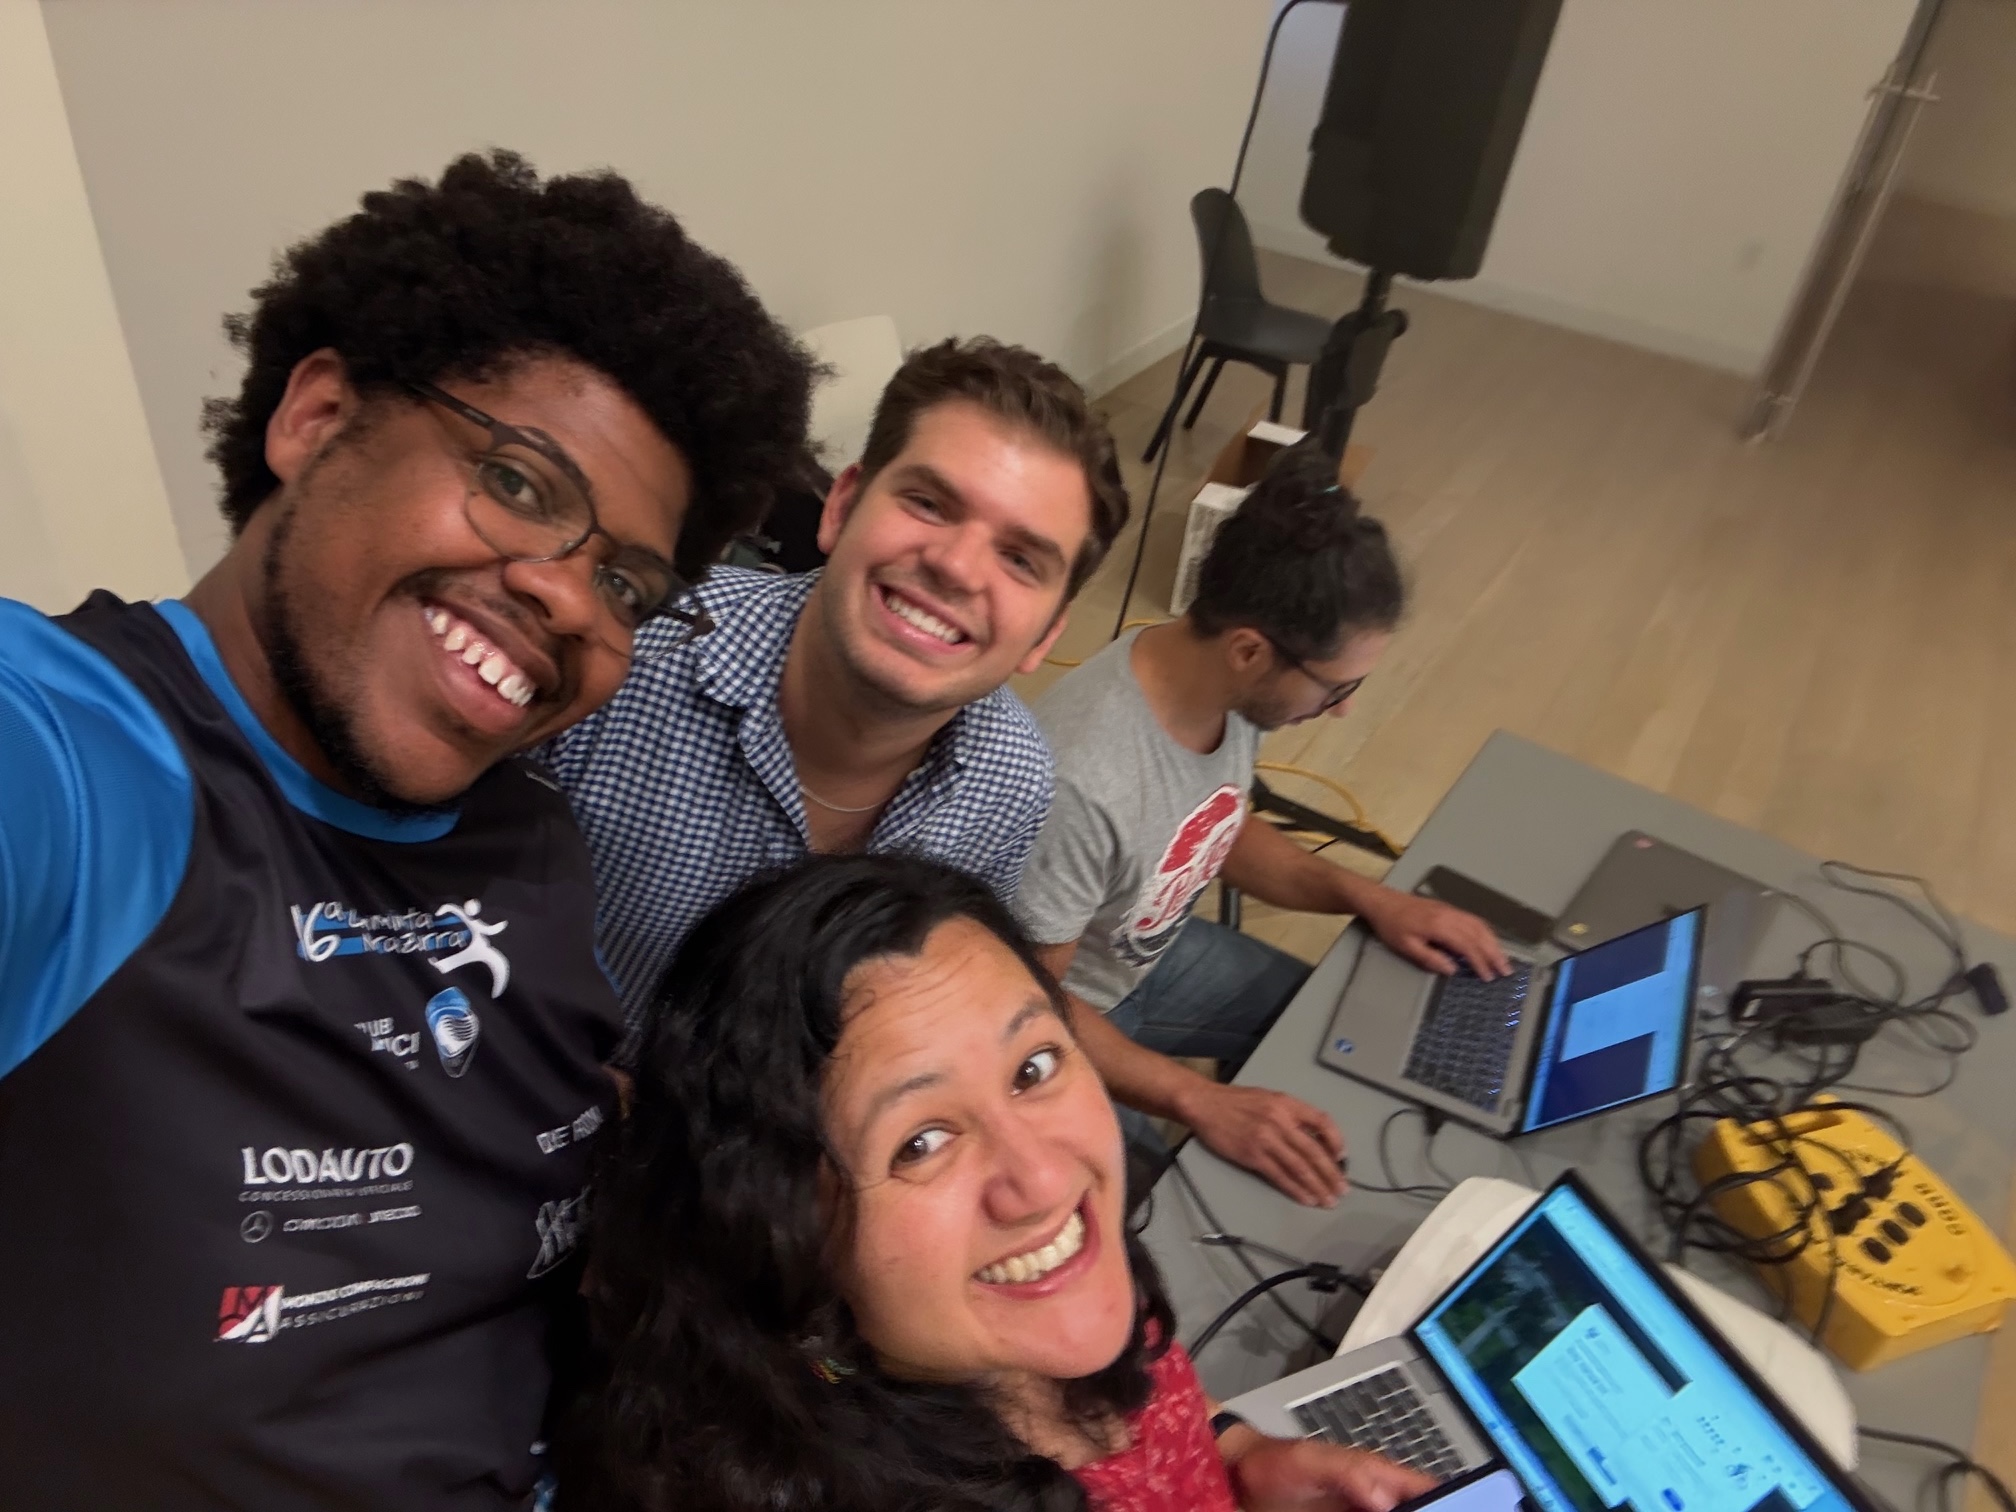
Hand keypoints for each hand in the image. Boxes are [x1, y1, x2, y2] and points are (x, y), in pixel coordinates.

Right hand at [1181, 1080, 1344, 1206]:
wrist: (1204, 1104)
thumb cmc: (1236, 1101)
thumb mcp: (1269, 1099)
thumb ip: (1290, 1115)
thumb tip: (1312, 1138)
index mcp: (1287, 1104)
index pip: (1322, 1121)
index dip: (1336, 1140)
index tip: (1342, 1157)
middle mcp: (1281, 1121)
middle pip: (1314, 1151)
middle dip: (1331, 1174)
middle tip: (1342, 1190)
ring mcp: (1267, 1139)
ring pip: (1300, 1167)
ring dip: (1317, 1186)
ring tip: (1328, 1200)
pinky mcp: (1253, 1156)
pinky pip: (1280, 1176)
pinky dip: (1295, 1189)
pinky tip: (1306, 1198)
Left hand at [1228, 1437, 1437, 1511]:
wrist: (1240, 1474)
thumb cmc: (1272, 1460)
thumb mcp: (1309, 1461)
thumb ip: (1348, 1472)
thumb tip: (1385, 1497)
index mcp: (1376, 1475)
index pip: (1426, 1490)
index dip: (1452, 1502)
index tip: (1459, 1511)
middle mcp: (1375, 1498)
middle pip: (1417, 1511)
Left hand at [1358, 888, 1509, 978]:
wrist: (1382, 901)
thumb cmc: (1391, 926)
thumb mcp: (1406, 946)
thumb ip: (1430, 959)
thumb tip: (1453, 970)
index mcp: (1440, 926)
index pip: (1467, 946)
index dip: (1479, 962)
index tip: (1488, 977)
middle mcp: (1450, 915)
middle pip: (1479, 934)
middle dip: (1494, 953)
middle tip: (1506, 970)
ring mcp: (1451, 910)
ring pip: (1479, 925)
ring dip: (1493, 942)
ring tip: (1502, 959)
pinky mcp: (1449, 908)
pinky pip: (1474, 919)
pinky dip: (1486, 931)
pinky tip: (1488, 941)